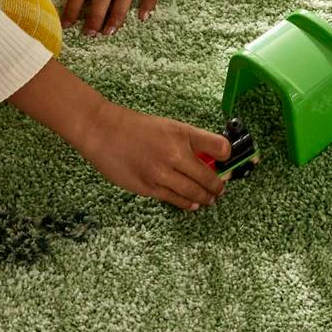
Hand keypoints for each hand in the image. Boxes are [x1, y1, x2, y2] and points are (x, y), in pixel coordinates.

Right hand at [77, 103, 232, 209]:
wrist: (102, 132)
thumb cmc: (135, 127)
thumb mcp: (168, 126)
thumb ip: (188, 141)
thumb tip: (207, 157)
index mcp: (182, 134)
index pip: (219, 146)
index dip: (228, 155)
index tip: (228, 162)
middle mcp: (175, 154)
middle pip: (208, 176)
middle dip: (218, 185)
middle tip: (221, 189)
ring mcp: (162, 173)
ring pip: (193, 192)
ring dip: (205, 198)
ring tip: (210, 199)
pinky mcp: (148, 187)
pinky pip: (174, 199)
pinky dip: (186, 203)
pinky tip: (192, 204)